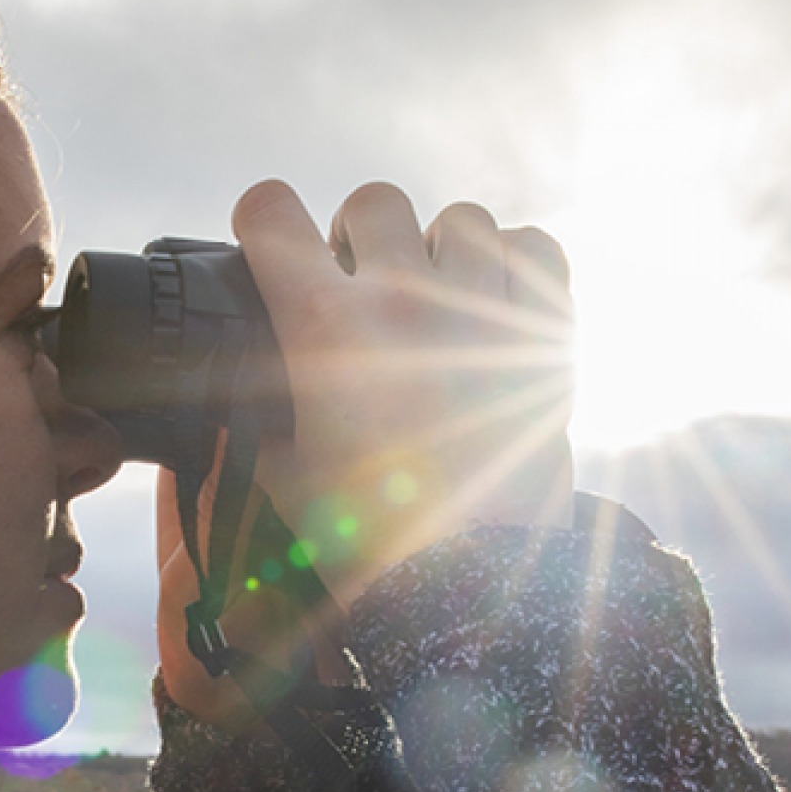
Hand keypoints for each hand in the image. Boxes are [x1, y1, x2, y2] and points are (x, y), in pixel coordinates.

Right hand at [158, 180, 574, 727]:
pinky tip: (493, 304)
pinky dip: (512, 264)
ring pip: (458, 219)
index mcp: (322, 329)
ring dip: (437, 250)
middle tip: (358, 287)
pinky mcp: (545, 335)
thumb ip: (255, 410)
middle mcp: (403, 299)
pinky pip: (532, 247)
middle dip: (354, 239)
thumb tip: (245, 380)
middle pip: (371, 203)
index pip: (271, 214)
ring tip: (434, 300)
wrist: (463, 587)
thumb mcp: (276, 473)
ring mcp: (481, 309)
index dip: (262, 221)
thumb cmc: (362, 542)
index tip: (267, 241)